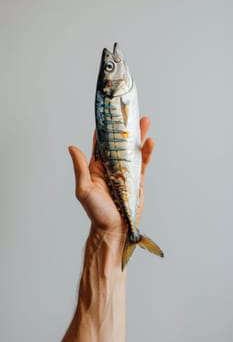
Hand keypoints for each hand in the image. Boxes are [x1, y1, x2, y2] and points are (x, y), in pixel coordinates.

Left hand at [68, 117, 154, 232]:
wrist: (114, 228)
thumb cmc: (97, 212)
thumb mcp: (84, 190)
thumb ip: (80, 169)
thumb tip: (72, 147)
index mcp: (97, 167)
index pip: (101, 144)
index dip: (104, 129)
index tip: (108, 114)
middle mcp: (112, 167)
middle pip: (119, 143)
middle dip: (124, 128)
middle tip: (129, 112)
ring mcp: (126, 173)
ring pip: (133, 150)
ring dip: (138, 136)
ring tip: (144, 121)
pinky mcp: (137, 180)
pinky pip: (143, 164)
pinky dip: (146, 153)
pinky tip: (149, 142)